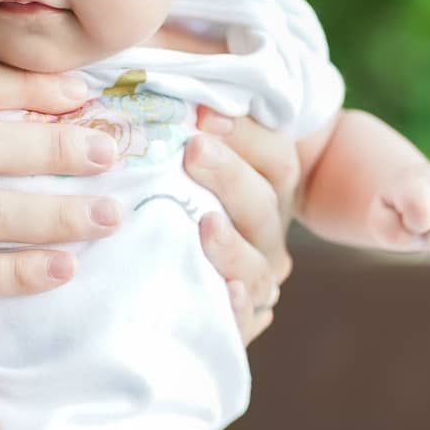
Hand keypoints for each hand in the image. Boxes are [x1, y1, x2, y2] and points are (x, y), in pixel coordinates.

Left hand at [186, 113, 299, 343]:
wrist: (154, 275)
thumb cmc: (169, 194)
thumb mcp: (191, 160)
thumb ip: (198, 133)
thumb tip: (188, 108)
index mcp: (269, 187)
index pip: (276, 159)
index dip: (244, 135)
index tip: (200, 117)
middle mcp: (266, 233)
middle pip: (263, 206)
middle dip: (229, 176)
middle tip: (194, 151)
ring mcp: (255, 278)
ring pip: (256, 265)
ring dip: (232, 246)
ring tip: (206, 225)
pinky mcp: (235, 320)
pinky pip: (244, 320)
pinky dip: (238, 309)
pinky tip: (225, 293)